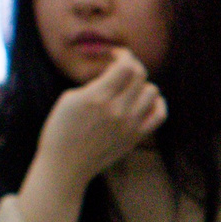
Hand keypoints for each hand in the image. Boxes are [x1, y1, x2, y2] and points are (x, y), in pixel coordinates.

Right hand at [38, 51, 165, 187]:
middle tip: (121, 68)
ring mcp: (130, 125)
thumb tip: (113, 73)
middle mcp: (117, 110)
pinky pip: (159, 114)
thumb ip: (95, 84)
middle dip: (131, 65)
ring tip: (129, 88)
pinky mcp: (136, 137)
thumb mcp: (69, 99)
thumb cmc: (61, 131)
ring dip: (142, 85)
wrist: (66, 166)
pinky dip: (156, 104)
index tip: (115, 55)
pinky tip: (145, 102)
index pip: (125, 65)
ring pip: (152, 91)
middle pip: (140, 75)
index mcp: (97, 98)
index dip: (122, 54)